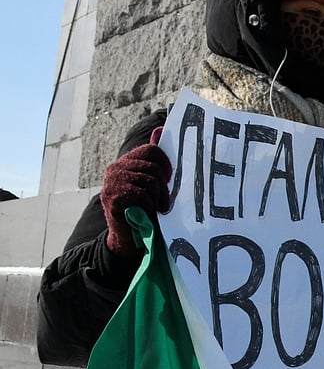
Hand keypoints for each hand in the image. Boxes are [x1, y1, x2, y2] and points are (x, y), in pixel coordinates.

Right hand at [100, 127, 171, 258]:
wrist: (130, 239)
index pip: (152, 150)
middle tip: (163, 202)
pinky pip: (142, 194)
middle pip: (153, 166)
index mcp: (126, 162)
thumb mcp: (153, 182)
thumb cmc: (146, 209)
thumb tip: (159, 129)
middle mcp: (116, 169)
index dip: (165, 165)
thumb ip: (155, 158)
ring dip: (158, 199)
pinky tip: (144, 214)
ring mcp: (111, 183)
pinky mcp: (111, 198)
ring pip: (150, 181)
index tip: (168, 179)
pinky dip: (149, 207)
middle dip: (163, 186)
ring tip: (154, 209)